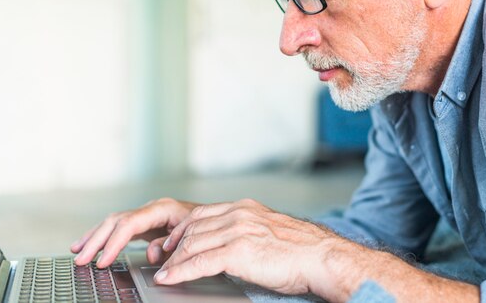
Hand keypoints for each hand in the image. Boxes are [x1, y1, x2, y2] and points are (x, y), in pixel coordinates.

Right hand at [71, 197, 196, 267]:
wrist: (215, 220)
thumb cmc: (205, 228)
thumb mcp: (191, 236)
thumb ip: (170, 244)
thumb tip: (152, 252)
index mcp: (162, 208)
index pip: (130, 223)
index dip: (114, 242)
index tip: (103, 260)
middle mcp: (151, 208)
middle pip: (117, 221)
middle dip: (97, 240)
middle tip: (81, 259)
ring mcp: (147, 215)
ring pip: (113, 222)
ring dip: (95, 237)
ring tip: (77, 252)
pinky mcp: (145, 223)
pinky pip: (118, 228)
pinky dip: (103, 237)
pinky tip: (89, 245)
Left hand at [153, 198, 346, 295]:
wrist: (321, 256)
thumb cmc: (301, 250)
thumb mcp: (269, 231)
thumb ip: (248, 231)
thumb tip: (231, 246)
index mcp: (246, 208)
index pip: (202, 214)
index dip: (182, 229)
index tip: (173, 242)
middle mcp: (239, 214)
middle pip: (193, 228)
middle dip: (174, 246)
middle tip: (164, 260)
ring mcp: (238, 231)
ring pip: (193, 244)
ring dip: (174, 261)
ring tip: (164, 273)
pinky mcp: (238, 251)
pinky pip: (200, 262)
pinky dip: (181, 271)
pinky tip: (171, 278)